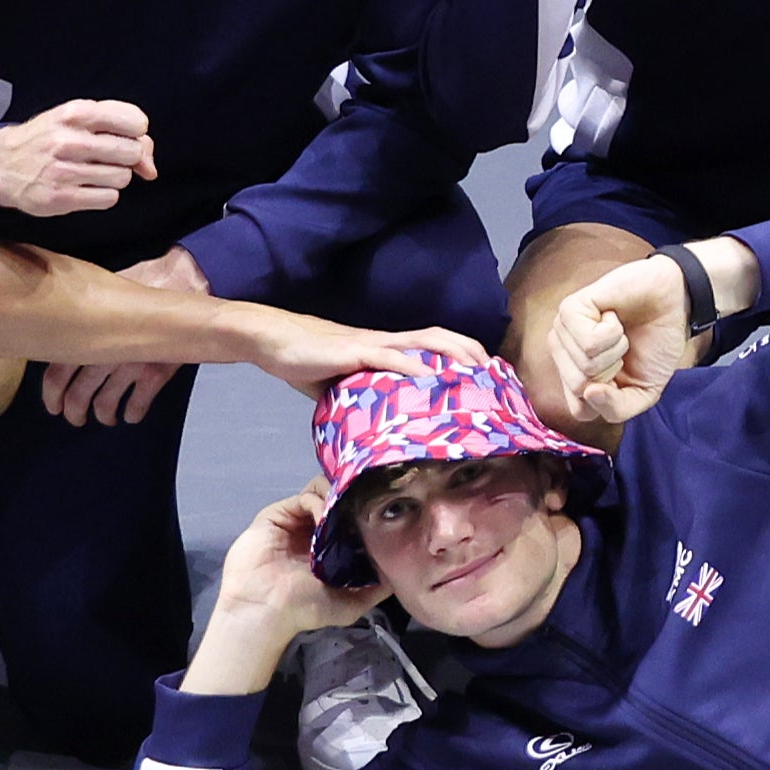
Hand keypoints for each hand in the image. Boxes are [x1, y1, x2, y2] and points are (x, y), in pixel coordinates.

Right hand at [0, 97, 157, 215]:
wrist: (0, 165)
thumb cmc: (48, 138)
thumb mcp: (76, 119)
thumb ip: (120, 130)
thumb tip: (150, 168)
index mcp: (75, 113)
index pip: (136, 121)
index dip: (136, 132)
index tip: (121, 136)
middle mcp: (69, 140)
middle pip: (133, 152)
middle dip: (128, 157)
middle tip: (108, 157)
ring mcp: (64, 171)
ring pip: (123, 177)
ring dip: (115, 177)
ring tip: (92, 172)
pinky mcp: (61, 198)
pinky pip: (109, 198)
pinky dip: (103, 195)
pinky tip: (85, 187)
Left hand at [43, 244, 195, 420]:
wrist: (185, 283)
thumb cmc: (144, 283)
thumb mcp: (105, 293)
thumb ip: (84, 313)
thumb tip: (63, 326)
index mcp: (86, 333)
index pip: (56, 374)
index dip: (52, 395)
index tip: (54, 406)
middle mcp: (103, 353)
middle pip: (79, 394)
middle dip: (75, 412)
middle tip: (76, 418)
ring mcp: (129, 365)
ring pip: (106, 402)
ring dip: (103, 415)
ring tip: (106, 418)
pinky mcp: (155, 373)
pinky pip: (138, 403)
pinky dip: (132, 413)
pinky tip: (131, 414)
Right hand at [205, 483, 373, 645]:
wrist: (264, 609)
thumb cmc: (304, 609)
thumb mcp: (350, 605)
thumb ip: (375, 589)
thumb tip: (401, 575)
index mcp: (330, 548)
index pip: (352, 519)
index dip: (365, 514)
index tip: (383, 513)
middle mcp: (314, 531)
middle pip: (338, 500)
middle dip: (353, 498)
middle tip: (367, 503)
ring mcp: (296, 520)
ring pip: (322, 492)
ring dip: (338, 496)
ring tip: (346, 511)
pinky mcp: (278, 513)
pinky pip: (305, 497)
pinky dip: (320, 502)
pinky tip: (326, 517)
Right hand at [236, 309, 489, 399]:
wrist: (274, 342)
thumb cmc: (307, 361)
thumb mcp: (341, 386)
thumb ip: (360, 400)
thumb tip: (370, 431)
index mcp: (385, 348)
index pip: (432, 345)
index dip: (461, 354)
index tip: (484, 374)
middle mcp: (386, 342)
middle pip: (439, 337)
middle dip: (470, 351)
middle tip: (494, 373)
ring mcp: (372, 344)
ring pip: (424, 341)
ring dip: (453, 354)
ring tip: (476, 370)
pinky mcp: (354, 352)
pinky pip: (389, 355)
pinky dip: (412, 365)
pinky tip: (430, 375)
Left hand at [537, 253, 692, 428]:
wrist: (676, 303)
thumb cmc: (656, 344)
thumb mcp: (644, 392)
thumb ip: (618, 408)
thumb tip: (590, 392)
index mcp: (575, 374)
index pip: (580, 409)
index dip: (610, 398)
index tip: (625, 373)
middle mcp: (564, 353)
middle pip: (580, 388)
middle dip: (613, 371)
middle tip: (622, 347)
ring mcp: (563, 330)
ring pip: (585, 365)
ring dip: (616, 349)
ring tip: (619, 330)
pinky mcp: (569, 309)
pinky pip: (588, 343)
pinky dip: (612, 333)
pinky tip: (613, 316)